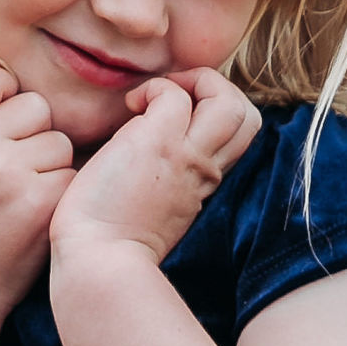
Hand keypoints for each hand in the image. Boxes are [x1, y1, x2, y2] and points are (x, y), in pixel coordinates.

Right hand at [0, 62, 70, 311]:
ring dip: (53, 168)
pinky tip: (41, 215)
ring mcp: (5, 173)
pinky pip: (72, 174)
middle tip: (17, 173)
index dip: (6, 100)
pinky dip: (64, 195)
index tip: (4, 131)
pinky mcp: (37, 201)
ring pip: (60, 142)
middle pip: (36, 107)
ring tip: (26, 197)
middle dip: (35, 136)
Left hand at [51, 70, 260, 272]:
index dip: (216, 117)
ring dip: (197, 82)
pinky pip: (172, 94)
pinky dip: (152, 88)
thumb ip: (161, 183)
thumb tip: (139, 158)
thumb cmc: (109, 245)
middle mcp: (204, 170)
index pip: (238, 140)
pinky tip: (129, 107)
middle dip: (217, 92)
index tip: (178, 123)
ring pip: (230, 102)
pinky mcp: (159, 143)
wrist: (98, 263)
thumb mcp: (150, 211)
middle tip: (175, 100)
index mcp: (203, 186)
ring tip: (158, 97)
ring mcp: (186, 156)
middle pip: (248, 118)